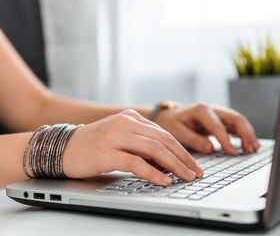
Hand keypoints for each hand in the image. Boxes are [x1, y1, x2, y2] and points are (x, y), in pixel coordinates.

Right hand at [63, 110, 203, 185]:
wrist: (64, 147)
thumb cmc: (95, 145)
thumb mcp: (122, 139)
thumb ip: (143, 146)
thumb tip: (168, 162)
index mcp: (131, 118)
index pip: (164, 134)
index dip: (182, 150)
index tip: (194, 164)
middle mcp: (125, 123)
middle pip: (163, 140)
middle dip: (183, 158)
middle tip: (196, 173)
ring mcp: (115, 135)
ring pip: (153, 149)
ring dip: (173, 165)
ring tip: (185, 177)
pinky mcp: (105, 152)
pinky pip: (135, 162)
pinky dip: (152, 172)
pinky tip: (163, 180)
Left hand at [155, 103, 259, 155]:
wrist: (169, 116)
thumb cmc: (171, 124)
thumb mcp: (177, 132)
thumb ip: (193, 140)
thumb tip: (210, 148)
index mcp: (201, 110)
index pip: (218, 126)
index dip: (226, 140)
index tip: (231, 153)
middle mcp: (212, 109)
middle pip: (235, 118)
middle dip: (245, 134)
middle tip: (250, 150)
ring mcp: (218, 113)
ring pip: (239, 120)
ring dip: (248, 134)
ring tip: (253, 149)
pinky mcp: (220, 119)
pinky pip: (236, 125)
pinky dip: (244, 134)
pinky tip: (250, 144)